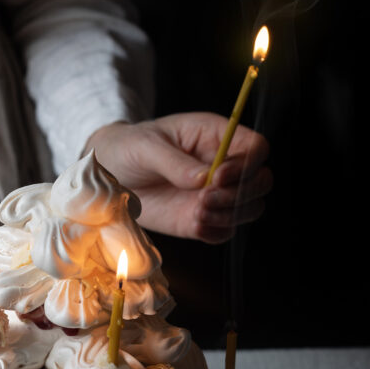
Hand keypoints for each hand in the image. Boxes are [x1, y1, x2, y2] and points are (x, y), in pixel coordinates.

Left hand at [84, 113, 271, 242]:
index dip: (246, 165)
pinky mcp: (200, 218)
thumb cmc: (128, 148)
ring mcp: (214, 194)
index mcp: (216, 136)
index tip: (216, 177)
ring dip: (230, 216)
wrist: (108, 175)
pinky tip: (196, 226)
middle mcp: (223, 166)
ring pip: (249, 208)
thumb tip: (203, 178)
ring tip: (197, 214)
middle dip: (240, 194)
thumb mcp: (145, 147)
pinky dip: (216, 232)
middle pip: (261, 181)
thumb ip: (174, 162)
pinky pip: (225, 231)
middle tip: (204, 200)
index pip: (256, 149)